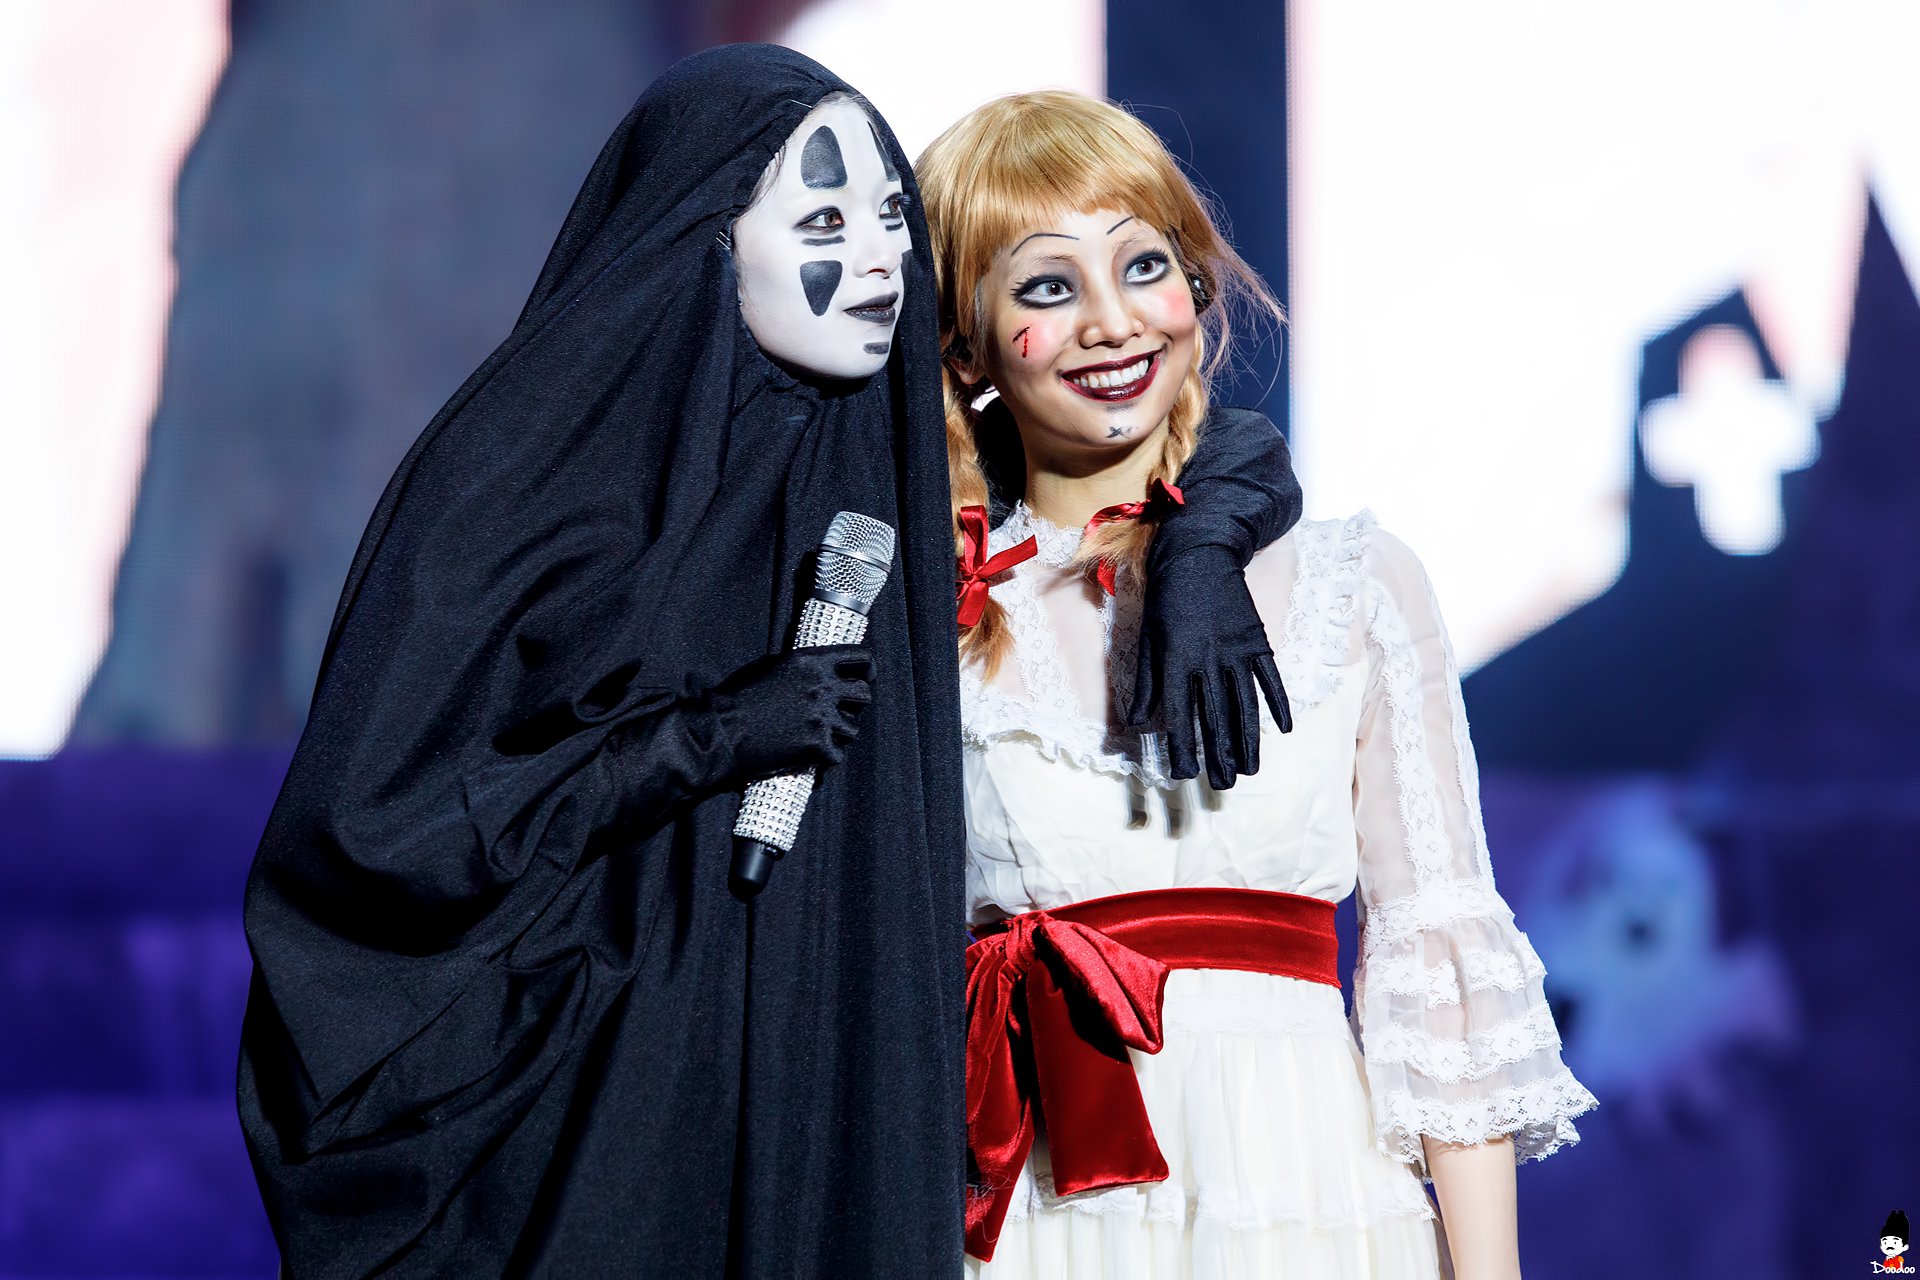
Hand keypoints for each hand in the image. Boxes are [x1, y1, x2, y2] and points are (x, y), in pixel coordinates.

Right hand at [709, 645, 872, 780]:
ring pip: (853, 729)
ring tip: (816, 737)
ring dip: (838, 734)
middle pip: (864, 695)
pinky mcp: (817, 745)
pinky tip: (808, 755)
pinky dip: (825, 758)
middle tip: (837, 714)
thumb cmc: (739, 698)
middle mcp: (822, 686)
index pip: (862, 659)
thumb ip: (804, 668)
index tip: (865, 679)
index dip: (867, 670)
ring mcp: (822, 717)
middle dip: (854, 706)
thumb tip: (825, 671)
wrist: (721, 731)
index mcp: (812, 662)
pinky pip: (837, 755)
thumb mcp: (772, 668)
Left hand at [1128, 545, 1289, 789]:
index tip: (1184, 776)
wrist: (1200, 554)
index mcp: (1176, 661)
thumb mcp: (1147, 637)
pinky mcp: (1257, 641)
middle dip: (1218, 755)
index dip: (1181, 748)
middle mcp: (1208, 661)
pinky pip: (1270, 680)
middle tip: (1223, 786)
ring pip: (1245, 706)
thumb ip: (1147, 682)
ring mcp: (1236, 652)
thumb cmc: (1166, 599)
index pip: (1179, 716)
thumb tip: (1137, 721)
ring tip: (1249, 770)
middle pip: (1216, 719)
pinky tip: (1283, 730)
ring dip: (1248, 741)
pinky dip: (1278, 704)